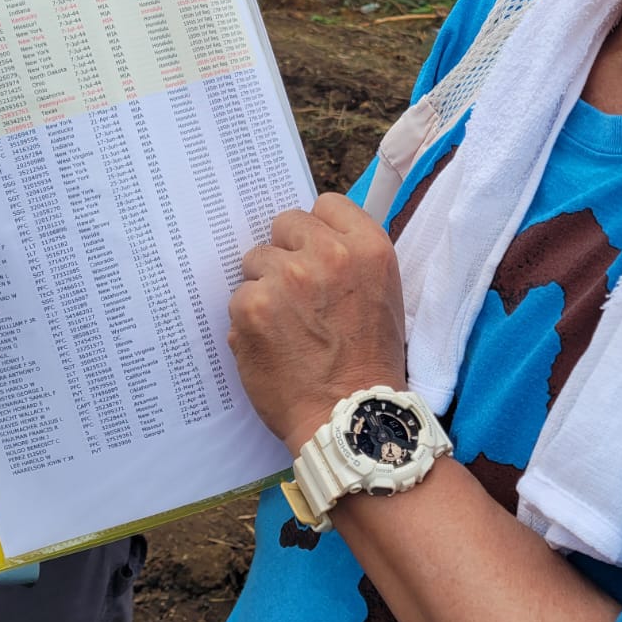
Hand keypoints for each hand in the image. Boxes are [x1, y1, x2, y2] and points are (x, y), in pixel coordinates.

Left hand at [228, 193, 406, 451]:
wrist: (349, 416)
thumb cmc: (369, 362)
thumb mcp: (384, 296)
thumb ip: (351, 259)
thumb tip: (308, 238)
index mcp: (369, 248)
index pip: (326, 205)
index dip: (317, 231)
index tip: (315, 255)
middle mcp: (329, 254)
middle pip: (284, 225)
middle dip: (286, 254)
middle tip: (297, 296)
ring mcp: (287, 278)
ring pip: (256, 261)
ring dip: (264, 287)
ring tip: (286, 326)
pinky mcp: (253, 306)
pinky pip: (238, 297)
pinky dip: (248, 321)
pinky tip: (270, 345)